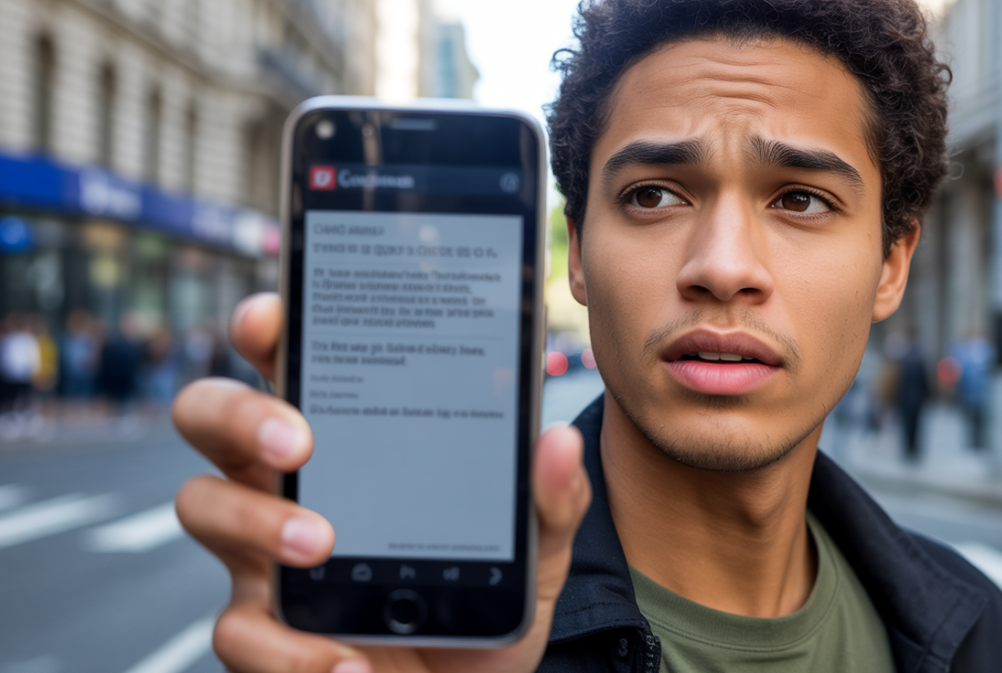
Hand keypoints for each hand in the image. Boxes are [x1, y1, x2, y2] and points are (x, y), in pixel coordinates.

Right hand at [173, 293, 591, 672]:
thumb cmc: (482, 594)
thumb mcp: (533, 546)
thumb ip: (546, 498)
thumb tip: (556, 443)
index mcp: (348, 436)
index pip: (289, 361)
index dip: (266, 327)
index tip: (271, 318)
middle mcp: (291, 481)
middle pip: (213, 414)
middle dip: (239, 410)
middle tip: (300, 440)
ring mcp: (267, 553)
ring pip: (203, 505)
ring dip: (257, 519)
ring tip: (324, 545)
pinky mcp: (267, 630)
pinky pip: (238, 630)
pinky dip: (290, 649)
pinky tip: (349, 662)